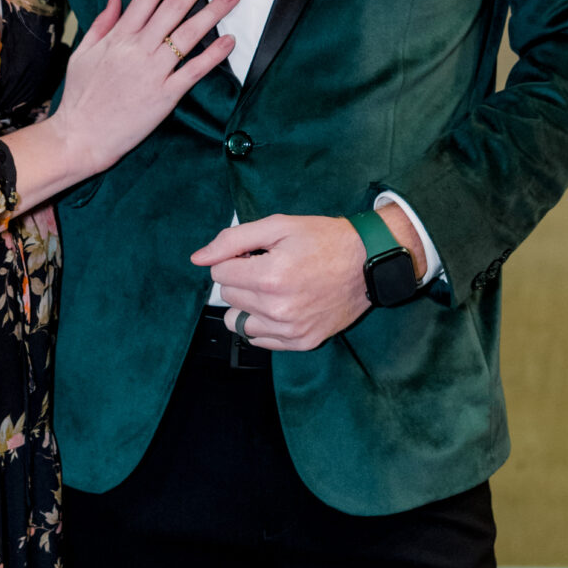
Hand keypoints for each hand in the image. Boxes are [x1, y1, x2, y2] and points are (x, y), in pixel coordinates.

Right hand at [4, 0, 237, 209]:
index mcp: (118, 36)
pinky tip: (229, 41)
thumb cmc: (81, 97)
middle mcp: (137, 49)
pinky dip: (212, 55)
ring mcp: (152, 72)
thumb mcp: (83, 54)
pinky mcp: (164, 96)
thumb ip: (102, 24)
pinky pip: (193, 71)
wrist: (80, 137)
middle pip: (173, 6)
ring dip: (213, 11)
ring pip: (188, 34)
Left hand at [191, 203, 424, 351]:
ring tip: (273, 289)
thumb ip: (233, 240)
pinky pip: (260, 339)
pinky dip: (263, 323)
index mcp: (270, 276)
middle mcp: (278, 309)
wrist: (368, 262)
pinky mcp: (302, 342)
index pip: (219, 274)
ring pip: (239, 321)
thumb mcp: (279, 226)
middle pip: (229, 296)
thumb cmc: (325, 239)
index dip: (234, 259)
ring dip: (249, 303)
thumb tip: (199, 259)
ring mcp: (291, 330)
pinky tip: (282, 305)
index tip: (254, 254)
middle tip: (269, 266)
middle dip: (242, 279)